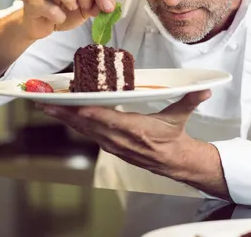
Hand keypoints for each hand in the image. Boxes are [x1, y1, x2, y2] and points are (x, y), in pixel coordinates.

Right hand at [21, 0, 115, 39]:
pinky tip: (59, 18)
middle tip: (86, 7)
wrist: (42, 24)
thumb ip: (98, 3)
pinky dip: (56, 15)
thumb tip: (108, 6)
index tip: (108, 7)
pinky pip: (44, 4)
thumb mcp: (87, 7)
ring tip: (72, 8)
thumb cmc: (65, 10)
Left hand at [39, 91, 211, 176]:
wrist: (173, 161)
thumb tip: (205, 89)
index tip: (75, 105)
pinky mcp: (110, 146)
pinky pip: (88, 134)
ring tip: (47, 106)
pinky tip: (64, 115)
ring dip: (65, 118)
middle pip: (88, 125)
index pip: (110, 120)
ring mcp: (113, 144)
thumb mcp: (180, 116)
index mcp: (136, 130)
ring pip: (84, 130)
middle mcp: (120, 139)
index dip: (91, 113)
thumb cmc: (173, 138)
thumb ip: (190, 100)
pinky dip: (74, 124)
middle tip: (45, 102)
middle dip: (65, 113)